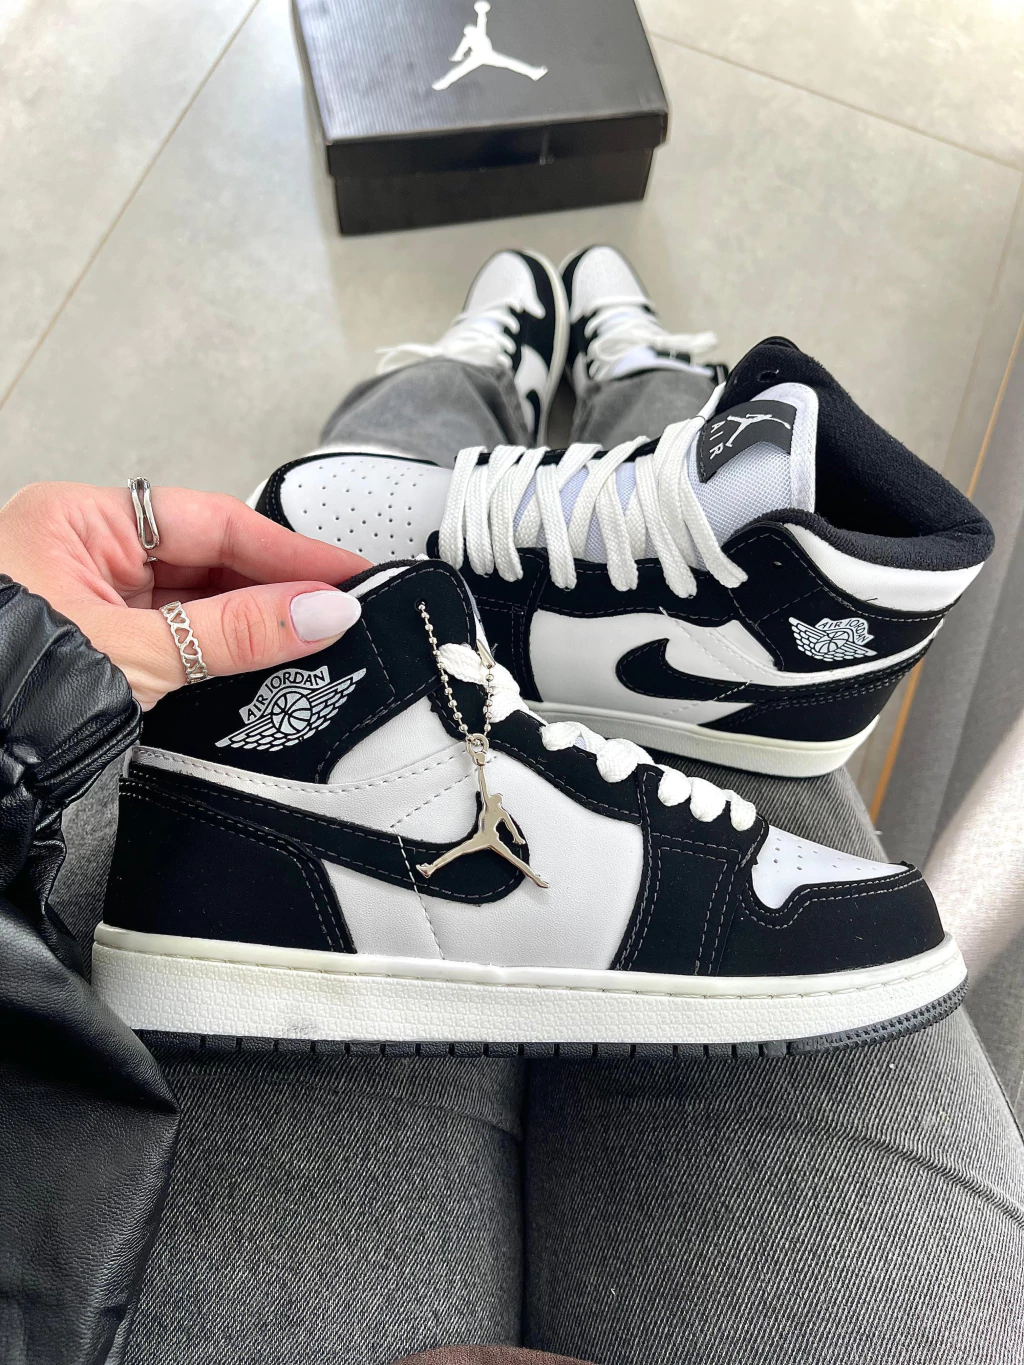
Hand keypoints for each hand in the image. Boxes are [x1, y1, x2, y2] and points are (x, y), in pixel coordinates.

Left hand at [0, 482, 370, 708]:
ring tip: (314, 638)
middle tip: (340, 610)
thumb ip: (235, 633)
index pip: (210, 521)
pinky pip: (178, 635)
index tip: (346, 573)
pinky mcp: (101, 646)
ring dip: (253, 621)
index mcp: (77, 521)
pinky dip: (222, 649)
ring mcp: (92, 599)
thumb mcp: (136, 655)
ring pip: (196, 600)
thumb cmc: (2, 686)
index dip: (286, 549)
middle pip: (207, 558)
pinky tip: (264, 660)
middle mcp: (84, 552)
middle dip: (275, 586)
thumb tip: (320, 611)